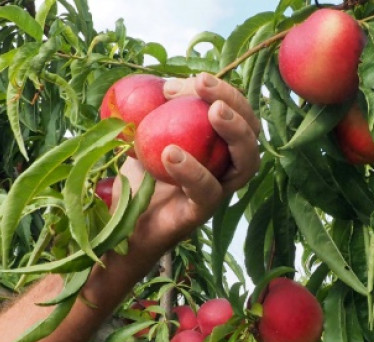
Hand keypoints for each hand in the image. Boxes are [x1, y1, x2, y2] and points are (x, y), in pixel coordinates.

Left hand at [116, 72, 260, 255]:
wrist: (121, 227)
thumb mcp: (143, 136)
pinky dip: (193, 170)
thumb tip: (161, 82)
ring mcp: (219, 191)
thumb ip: (155, 111)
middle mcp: (227, 167)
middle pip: (251, 131)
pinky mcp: (203, 212)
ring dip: (235, 131)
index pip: (232, 110)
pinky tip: (171, 153)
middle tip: (204, 84)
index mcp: (219, 145)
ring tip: (213, 111)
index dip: (213, 90)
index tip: (172, 84)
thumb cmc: (137, 179)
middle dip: (235, 101)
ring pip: (247, 162)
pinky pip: (209, 190)